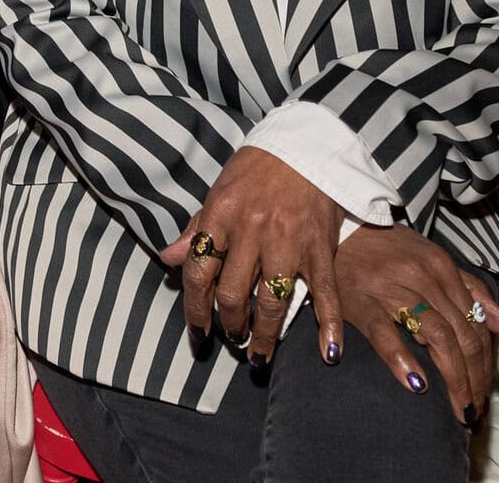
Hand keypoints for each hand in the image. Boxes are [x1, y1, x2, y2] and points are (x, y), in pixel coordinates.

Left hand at [160, 147, 343, 367]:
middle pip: (233, 294)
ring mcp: (289, 240)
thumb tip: (169, 259)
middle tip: (231, 338)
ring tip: (258, 353)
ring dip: (264, 334)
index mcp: (221, 215)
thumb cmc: (256, 168)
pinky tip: (328, 351)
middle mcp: (253, 230)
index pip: (200, 273)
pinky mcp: (321, 246)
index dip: (195, 310)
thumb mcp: (219, 191)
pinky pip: (325, 291)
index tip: (197, 334)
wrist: (306, 144)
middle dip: (230, 325)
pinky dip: (329, 323)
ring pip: (272, 300)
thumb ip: (197, 229)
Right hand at [332, 225, 498, 425]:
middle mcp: (422, 276)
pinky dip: (403, 359)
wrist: (338, 227)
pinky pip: (384, 332)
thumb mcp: (432, 259)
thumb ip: (470, 290)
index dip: (485, 363)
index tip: (484, 393)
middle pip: (462, 334)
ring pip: (437, 336)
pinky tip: (417, 383)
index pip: (475, 323)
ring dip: (454, 377)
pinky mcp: (360, 300)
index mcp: (441, 267)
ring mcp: (391, 288)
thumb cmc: (385, 247)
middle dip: (474, 379)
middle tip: (474, 411)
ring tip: (458, 408)